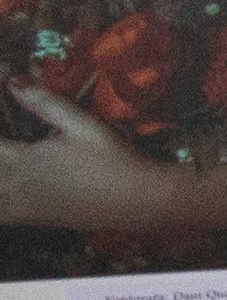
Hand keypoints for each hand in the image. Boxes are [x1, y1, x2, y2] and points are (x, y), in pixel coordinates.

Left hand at [0, 83, 205, 233]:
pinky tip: (9, 190)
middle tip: (12, 144)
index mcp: (22, 160)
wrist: (140, 201)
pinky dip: (1, 200)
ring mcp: (23, 206)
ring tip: (11, 161)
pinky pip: (2, 216)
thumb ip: (44, 103)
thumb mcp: (83, 124)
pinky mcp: (34, 219)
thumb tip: (13, 81)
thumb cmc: (115, 159)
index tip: (5, 112)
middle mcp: (15, 185)